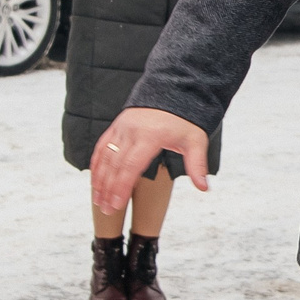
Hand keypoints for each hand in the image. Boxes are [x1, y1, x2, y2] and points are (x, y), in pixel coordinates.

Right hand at [91, 107, 210, 208]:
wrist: (174, 90)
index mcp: (150, 136)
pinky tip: (95, 181)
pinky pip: (102, 147)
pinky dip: (97, 164)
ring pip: (105, 157)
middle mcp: (132, 131)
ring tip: (98, 201)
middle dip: (109, 189)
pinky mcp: (116, 126)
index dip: (122, 187)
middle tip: (106, 210)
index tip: (117, 205)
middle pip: (115, 165)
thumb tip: (204, 188)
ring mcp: (122, 128)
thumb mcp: (196, 140)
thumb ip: (197, 164)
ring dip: (100, 180)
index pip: (131, 166)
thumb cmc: (185, 120)